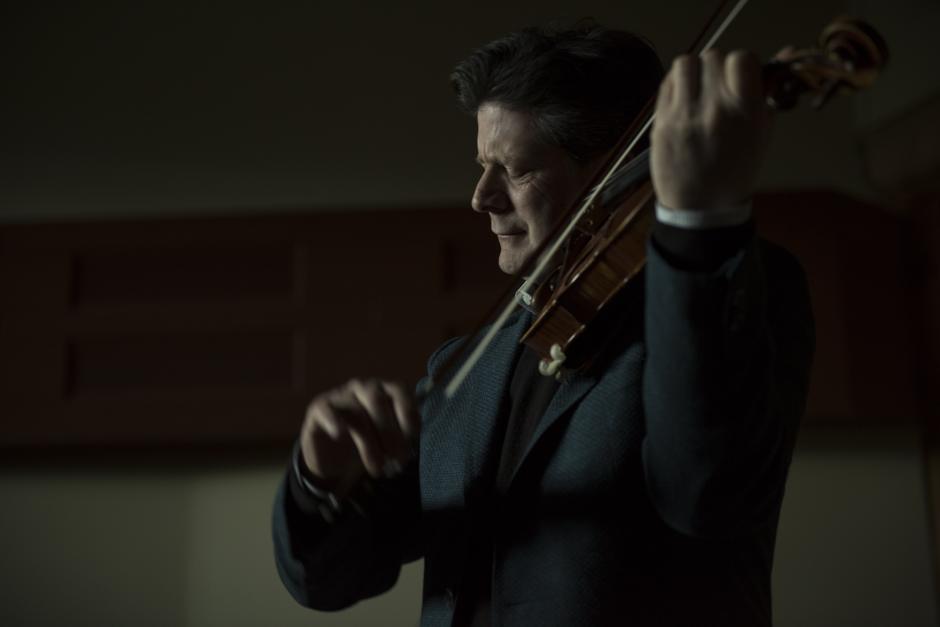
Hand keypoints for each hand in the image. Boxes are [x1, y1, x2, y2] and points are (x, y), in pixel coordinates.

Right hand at [299, 379, 420, 496]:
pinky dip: (334, 421)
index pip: (399, 389)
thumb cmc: (366, 443)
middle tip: (397, 459)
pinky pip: (327, 410)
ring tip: (377, 468)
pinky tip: (340, 435)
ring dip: (370, 443)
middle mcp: (362, 387)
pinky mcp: (319, 408)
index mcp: (383, 390)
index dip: (408, 411)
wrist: (331, 457)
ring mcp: (339, 395)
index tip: (413, 437)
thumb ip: (402, 437)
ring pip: (356, 411)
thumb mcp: (388, 441)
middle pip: (377, 400)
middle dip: (390, 431)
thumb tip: (411, 446)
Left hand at [651, 49, 770, 209]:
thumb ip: (766, 96)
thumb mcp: (761, 135)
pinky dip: (676, 84)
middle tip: (716, 85)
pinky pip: (666, 84)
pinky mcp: (661, 123)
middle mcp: (714, 111)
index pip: (741, 59)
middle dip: (717, 67)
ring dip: (693, 71)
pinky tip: (682, 98)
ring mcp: (684, 116)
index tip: (739, 75)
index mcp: (745, 113)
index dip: (741, 62)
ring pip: (685, 63)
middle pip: (713, 57)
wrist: (701, 208)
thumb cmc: (736, 171)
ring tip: (697, 88)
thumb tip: (778, 58)